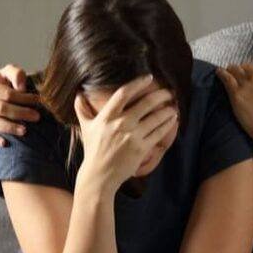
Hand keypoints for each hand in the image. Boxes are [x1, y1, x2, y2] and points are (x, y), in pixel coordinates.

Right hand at [0, 64, 40, 146]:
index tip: (37, 101)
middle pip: (0, 108)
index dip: (23, 98)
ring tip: (25, 131)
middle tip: (36, 117)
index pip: (6, 94)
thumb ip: (16, 74)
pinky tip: (6, 143)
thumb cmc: (6, 82)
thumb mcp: (11, 73)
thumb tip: (21, 88)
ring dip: (9, 127)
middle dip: (20, 113)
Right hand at [74, 75, 178, 190]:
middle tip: (169, 92)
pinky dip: (168, 125)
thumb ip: (82, 110)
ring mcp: (132, 136)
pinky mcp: (141, 148)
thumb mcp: (86, 128)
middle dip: (161, 95)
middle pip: (146, 103)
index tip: (148, 77)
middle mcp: (120, 124)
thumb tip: (78, 94)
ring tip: (173, 107)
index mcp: (107, 117)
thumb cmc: (93, 150)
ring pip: (156, 118)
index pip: (123, 93)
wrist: (99, 175)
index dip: (138, 83)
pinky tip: (173, 120)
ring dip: (168, 110)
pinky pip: (159, 133)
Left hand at [216, 64, 252, 147]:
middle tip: (236, 74)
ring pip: (234, 70)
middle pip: (244, 67)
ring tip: (226, 71)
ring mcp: (245, 83)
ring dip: (230, 70)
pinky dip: (221, 74)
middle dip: (241, 71)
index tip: (249, 74)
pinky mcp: (235, 93)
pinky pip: (226, 78)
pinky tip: (218, 72)